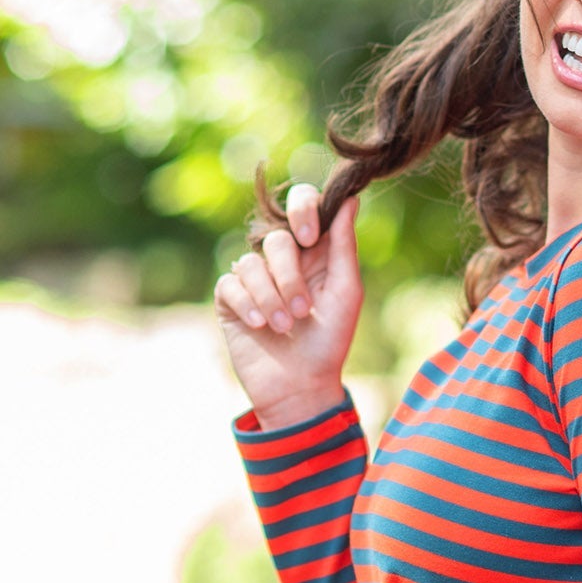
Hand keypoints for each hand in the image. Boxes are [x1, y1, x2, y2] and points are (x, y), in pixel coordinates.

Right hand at [213, 184, 362, 429]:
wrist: (300, 385)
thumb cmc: (329, 341)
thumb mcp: (345, 292)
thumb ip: (344, 246)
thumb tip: (350, 197)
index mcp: (314, 251)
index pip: (302, 204)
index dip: (302, 210)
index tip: (309, 238)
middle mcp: (282, 259)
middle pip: (276, 238)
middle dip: (290, 276)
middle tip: (303, 310)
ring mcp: (253, 277)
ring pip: (250, 262)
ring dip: (271, 297)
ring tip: (285, 327)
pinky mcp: (230, 298)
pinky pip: (231, 283)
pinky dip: (248, 305)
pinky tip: (261, 326)